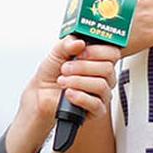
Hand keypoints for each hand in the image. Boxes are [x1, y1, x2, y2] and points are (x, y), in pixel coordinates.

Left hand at [5, 37, 117, 152]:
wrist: (40, 94)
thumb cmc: (51, 73)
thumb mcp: (56, 52)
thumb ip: (68, 44)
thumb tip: (80, 42)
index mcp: (98, 59)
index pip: (113, 52)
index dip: (99, 50)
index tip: (81, 51)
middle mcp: (103, 76)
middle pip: (107, 68)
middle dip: (83, 67)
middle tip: (65, 68)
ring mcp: (101, 93)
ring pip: (101, 85)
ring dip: (78, 81)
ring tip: (63, 81)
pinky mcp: (96, 110)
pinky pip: (96, 104)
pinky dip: (80, 97)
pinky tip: (69, 93)